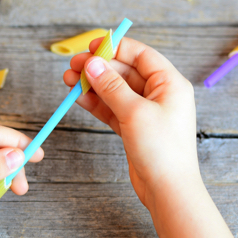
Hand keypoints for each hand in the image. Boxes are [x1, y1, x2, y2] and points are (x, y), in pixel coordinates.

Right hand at [64, 37, 237, 237]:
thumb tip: (93, 64)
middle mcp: (160, 94)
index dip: (115, 48)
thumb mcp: (135, 112)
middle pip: (125, 71)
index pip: (140, 55)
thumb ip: (112, 86)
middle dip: (98, 68)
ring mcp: (146, 111)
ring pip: (115, 90)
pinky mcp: (135, 128)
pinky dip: (96, 103)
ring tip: (68, 81)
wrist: (168, 191)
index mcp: (170, 83)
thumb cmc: (161, 150)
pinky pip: (112, 108)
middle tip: (73, 66)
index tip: (90, 47)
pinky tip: (78, 98)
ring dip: (93, 85)